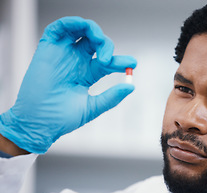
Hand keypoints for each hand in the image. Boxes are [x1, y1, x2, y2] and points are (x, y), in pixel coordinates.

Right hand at [0, 16, 136, 153]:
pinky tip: (83, 28)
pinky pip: (60, 27)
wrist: (39, 121)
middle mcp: (76, 61)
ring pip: (81, 32)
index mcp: (87, 74)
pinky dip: (72, 22)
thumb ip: (111, 97)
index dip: (121, 61)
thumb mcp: (92, 107)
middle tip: (109, 60)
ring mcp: (63, 54)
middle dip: (107, 45)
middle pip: (97, 43)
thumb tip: (131, 86)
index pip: (108, 62)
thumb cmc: (62, 117)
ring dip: (93, 31)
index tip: (133, 64)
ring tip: (99, 43)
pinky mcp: (49, 48)